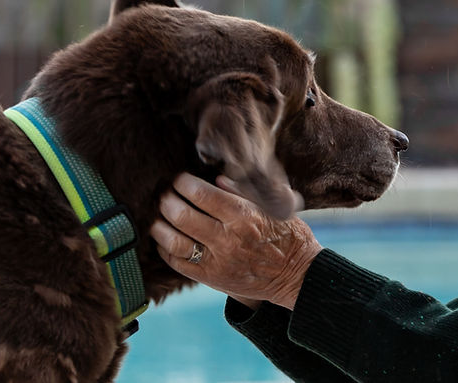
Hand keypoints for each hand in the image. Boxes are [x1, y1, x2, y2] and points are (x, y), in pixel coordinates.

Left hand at [150, 172, 322, 309]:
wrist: (297, 275)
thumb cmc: (288, 236)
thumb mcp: (273, 207)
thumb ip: (244, 192)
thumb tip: (217, 179)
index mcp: (243, 215)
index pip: (201, 194)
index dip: (183, 183)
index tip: (180, 180)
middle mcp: (227, 238)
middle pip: (182, 216)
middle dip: (167, 201)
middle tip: (166, 196)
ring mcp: (217, 260)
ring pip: (174, 241)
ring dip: (160, 226)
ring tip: (160, 217)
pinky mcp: (211, 278)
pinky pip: (177, 263)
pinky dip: (165, 249)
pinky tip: (166, 239)